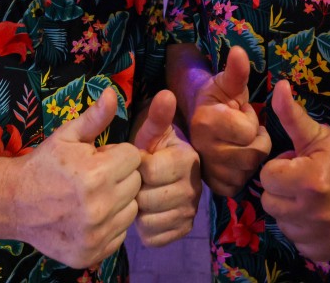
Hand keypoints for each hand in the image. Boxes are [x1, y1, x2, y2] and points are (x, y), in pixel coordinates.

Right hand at [12, 88, 141, 268]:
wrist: (15, 204)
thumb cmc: (44, 165)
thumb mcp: (67, 136)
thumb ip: (96, 117)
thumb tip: (114, 93)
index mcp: (96, 175)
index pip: (133, 157)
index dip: (116, 154)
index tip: (97, 158)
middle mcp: (99, 208)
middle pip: (135, 183)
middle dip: (119, 176)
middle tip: (95, 177)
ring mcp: (96, 234)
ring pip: (132, 210)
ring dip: (118, 201)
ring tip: (93, 196)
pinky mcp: (93, 253)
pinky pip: (121, 234)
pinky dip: (110, 225)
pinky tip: (90, 216)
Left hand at [133, 90, 200, 246]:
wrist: (158, 174)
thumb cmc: (150, 150)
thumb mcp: (150, 132)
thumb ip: (157, 116)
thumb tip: (166, 93)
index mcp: (188, 159)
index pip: (149, 171)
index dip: (134, 168)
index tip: (134, 162)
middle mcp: (195, 187)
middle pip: (148, 198)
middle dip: (134, 190)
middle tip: (134, 182)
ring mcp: (190, 211)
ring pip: (149, 220)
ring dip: (137, 211)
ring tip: (139, 195)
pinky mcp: (182, 230)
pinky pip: (153, 237)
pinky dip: (143, 228)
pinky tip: (145, 213)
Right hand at [188, 46, 270, 195]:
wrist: (200, 120)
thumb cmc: (218, 100)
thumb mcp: (228, 83)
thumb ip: (236, 71)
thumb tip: (239, 51)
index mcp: (205, 122)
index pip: (248, 131)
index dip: (250, 121)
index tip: (240, 113)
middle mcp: (203, 149)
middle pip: (253, 153)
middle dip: (255, 140)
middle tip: (242, 131)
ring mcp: (207, 171)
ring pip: (250, 170)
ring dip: (251, 156)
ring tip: (239, 144)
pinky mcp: (214, 187)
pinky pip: (241, 185)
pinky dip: (244, 174)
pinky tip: (235, 161)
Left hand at [260, 80, 329, 261]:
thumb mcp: (316, 133)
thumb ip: (291, 114)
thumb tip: (278, 86)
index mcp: (309, 179)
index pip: (266, 178)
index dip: (279, 168)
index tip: (297, 164)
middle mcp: (316, 210)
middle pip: (270, 204)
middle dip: (282, 190)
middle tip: (303, 181)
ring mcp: (325, 233)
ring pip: (283, 225)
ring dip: (292, 212)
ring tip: (312, 197)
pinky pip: (301, 244)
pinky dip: (306, 232)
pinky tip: (320, 216)